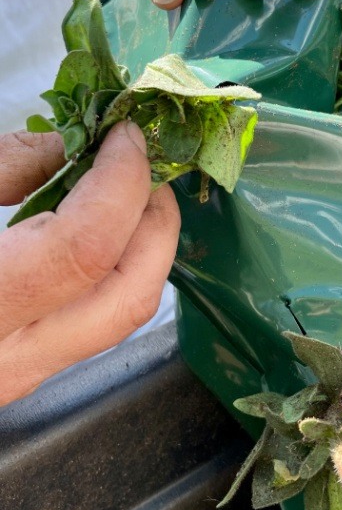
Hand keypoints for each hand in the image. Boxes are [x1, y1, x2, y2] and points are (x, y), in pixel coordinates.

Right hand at [0, 122, 180, 405]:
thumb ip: (0, 165)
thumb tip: (69, 149)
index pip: (85, 248)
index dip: (121, 183)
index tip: (127, 134)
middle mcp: (5, 357)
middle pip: (127, 298)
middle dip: (157, 224)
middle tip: (149, 165)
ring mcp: (17, 375)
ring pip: (119, 320)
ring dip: (143, 250)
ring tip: (132, 192)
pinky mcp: (20, 374)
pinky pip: (92, 326)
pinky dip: (112, 273)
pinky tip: (100, 231)